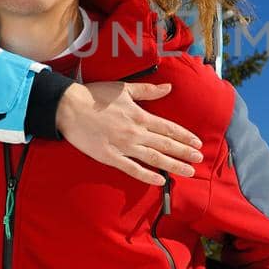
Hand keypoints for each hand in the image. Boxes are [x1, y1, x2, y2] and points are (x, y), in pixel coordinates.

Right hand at [55, 82, 203, 184]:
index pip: (168, 128)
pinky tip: (160, 180)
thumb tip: (168, 87)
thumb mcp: (124, 89)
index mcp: (140, 116)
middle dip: (184, 153)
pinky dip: (147, 175)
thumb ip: (148, 91)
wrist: (69, 108)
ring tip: (188, 172)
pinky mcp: (110, 157)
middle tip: (199, 159)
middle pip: (166, 144)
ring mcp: (123, 146)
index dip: (184, 136)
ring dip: (173, 165)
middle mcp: (135, 132)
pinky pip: (132, 169)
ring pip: (154, 158)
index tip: (197, 143)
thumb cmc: (96, 95)